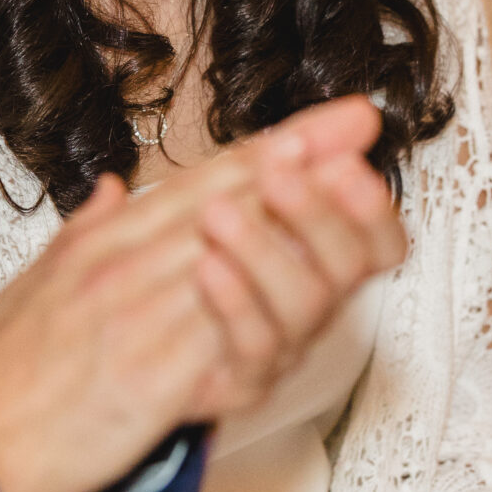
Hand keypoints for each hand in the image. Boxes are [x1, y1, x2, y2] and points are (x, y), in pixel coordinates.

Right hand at [0, 96, 402, 491]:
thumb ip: (79, 235)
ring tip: (348, 188)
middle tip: (358, 127)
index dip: (268, 147)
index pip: (199, 181)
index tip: (322, 125)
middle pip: (226, 201)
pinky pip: (222, 341)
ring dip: (298, 218)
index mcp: (101, 246)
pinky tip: (308, 295)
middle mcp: (123, 268)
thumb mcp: (30, 286)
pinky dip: (263, 309)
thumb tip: (107, 191)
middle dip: (300, 159)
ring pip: (235, 253)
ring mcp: (139, 319)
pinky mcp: (151, 380)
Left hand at [176, 100, 406, 417]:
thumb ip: (290, 153)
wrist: (112, 341)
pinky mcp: (240, 379)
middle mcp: (309, 300)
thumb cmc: (172, 260)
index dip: (371, 207)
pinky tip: (208, 267)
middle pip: (349, 266)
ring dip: (266, 251)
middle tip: (278, 176)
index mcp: (315, 254)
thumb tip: (359, 112)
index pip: (378, 240)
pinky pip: (256, 348)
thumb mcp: (221, 187)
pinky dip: (236, 304)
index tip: (343, 164)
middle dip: (318, 215)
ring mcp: (280, 343)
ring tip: (217, 214)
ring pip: (305, 305)